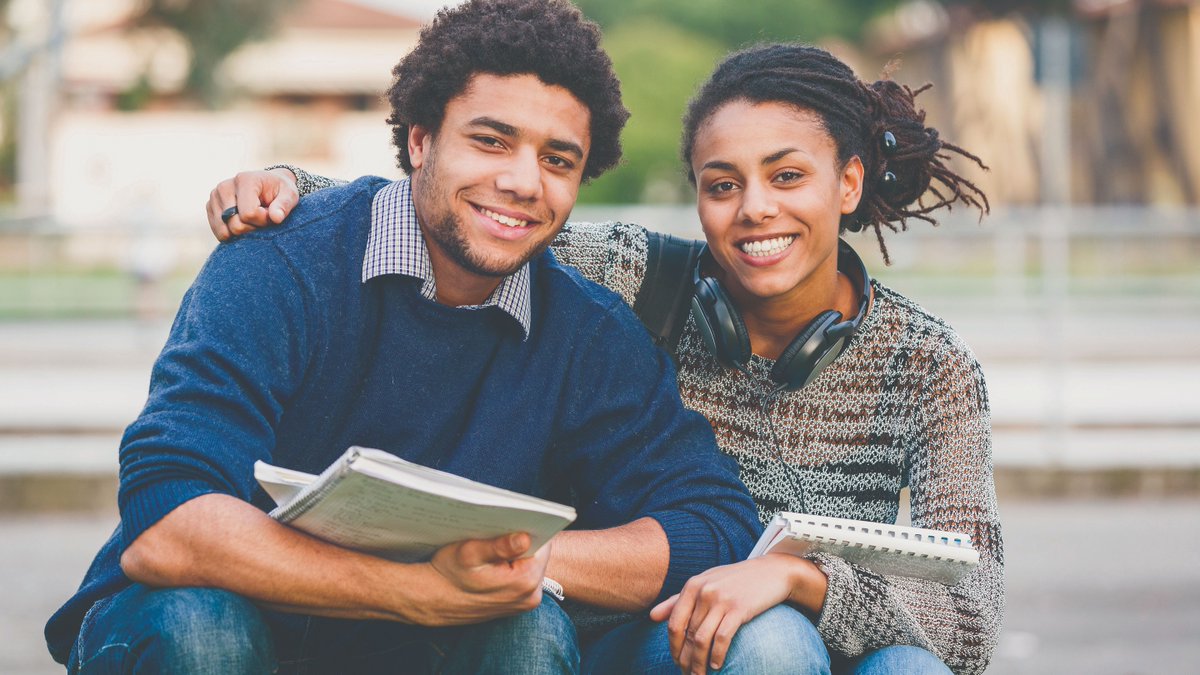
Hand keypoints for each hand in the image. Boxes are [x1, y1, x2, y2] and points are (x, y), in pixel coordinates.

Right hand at [207, 168, 298, 241]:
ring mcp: (214, 197)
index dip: (263, 220)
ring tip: (252, 219)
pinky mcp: (210, 207)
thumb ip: (284, 205)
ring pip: (225, 231)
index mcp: (244, 180)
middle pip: (235, 224)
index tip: (270, 214)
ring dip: (243, 231)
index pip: (249, 214)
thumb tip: (276, 218)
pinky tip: (242, 223)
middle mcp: (225, 187)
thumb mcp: (289, 195)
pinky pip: (219, 232)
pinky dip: (233, 234)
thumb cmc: (279, 191)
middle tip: (262, 217)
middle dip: (253, 227)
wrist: (267, 185)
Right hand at [410, 532, 550, 625]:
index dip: (529, 528)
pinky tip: (493, 562)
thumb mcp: (469, 553)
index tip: (514, 520)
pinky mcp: (518, 604)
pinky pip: (523, 576)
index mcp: (525, 581)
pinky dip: (512, 566)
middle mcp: (531, 595)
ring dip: (516, 554)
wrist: (433, 600)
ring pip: (530, 564)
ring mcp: (525, 602)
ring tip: (493, 547)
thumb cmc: (448, 574)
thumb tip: (525, 538)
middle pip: (538, 555)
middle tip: (499, 532)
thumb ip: (500, 545)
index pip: (543, 544)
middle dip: (522, 541)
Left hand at [649, 554, 824, 673]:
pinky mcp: (739, 609)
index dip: (673, 647)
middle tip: (687, 674)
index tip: (677, 662)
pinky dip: (717, 656)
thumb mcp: (705, 583)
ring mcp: (721, 600)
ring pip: (701, 640)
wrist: (771, 571)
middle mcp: (704, 591)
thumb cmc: (735, 580)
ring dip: (698, 663)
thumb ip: (678, 600)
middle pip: (687, 635)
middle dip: (685, 659)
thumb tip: (652, 616)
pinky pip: (722, 639)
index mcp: (692, 585)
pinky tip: (717, 666)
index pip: (674, 623)